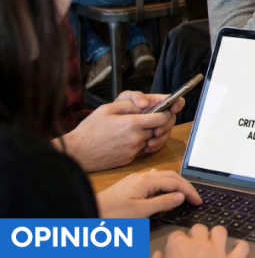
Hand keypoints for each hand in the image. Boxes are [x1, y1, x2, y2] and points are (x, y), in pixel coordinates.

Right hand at [62, 94, 178, 171]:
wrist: (77, 152)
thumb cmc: (89, 129)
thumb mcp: (107, 109)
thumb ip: (129, 105)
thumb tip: (145, 104)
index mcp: (132, 124)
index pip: (162, 118)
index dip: (166, 113)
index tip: (164, 110)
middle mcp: (136, 138)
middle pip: (159, 129)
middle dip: (159, 123)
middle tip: (154, 118)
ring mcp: (133, 150)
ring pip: (150, 139)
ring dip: (149, 134)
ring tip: (138, 128)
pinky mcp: (129, 160)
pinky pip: (141, 149)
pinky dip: (140, 144)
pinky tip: (129, 138)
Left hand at [96, 169, 201, 218]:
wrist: (88, 212)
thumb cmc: (112, 214)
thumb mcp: (141, 211)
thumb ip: (163, 202)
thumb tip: (180, 196)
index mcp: (147, 180)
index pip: (175, 182)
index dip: (189, 191)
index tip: (198, 201)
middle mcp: (142, 176)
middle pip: (171, 176)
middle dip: (185, 186)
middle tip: (195, 198)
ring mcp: (135, 179)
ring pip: (162, 176)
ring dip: (175, 183)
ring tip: (183, 192)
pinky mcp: (129, 184)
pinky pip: (153, 179)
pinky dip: (164, 183)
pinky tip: (162, 186)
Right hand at [153, 224, 248, 257]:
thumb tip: (157, 253)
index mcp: (178, 246)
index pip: (176, 235)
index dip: (176, 243)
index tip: (175, 250)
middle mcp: (199, 243)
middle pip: (199, 228)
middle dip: (196, 235)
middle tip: (194, 247)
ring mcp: (218, 251)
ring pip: (220, 230)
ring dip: (216, 236)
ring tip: (213, 244)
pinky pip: (242, 246)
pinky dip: (239, 246)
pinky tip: (234, 249)